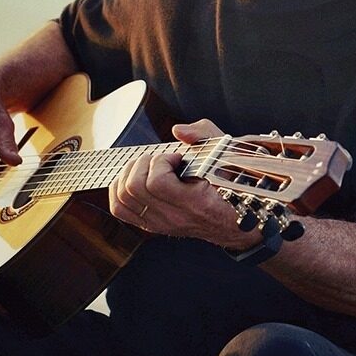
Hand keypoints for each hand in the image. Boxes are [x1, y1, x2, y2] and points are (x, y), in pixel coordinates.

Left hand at [107, 119, 243, 246]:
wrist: (236, 220)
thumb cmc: (231, 184)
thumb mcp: (226, 153)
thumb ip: (204, 135)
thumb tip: (178, 130)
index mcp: (196, 203)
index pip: (158, 182)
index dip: (162, 161)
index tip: (177, 157)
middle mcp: (174, 218)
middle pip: (135, 187)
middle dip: (143, 164)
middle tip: (161, 160)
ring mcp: (161, 224)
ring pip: (124, 197)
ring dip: (131, 173)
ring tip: (149, 167)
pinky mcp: (152, 225)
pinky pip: (120, 208)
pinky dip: (118, 188)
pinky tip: (134, 178)